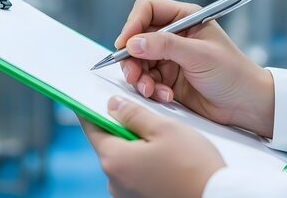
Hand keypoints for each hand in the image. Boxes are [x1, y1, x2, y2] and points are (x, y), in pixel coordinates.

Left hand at [80, 96, 224, 197]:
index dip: (93, 109)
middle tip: (145, 116)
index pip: (92, 127)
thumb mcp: (164, 128)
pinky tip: (167, 159)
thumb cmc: (194, 166)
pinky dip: (145, 163)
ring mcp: (126, 194)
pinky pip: (135, 174)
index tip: (96, 98)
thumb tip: (113, 105)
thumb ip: (134, 114)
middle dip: (123, 127)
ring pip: (124, 158)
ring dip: (137, 146)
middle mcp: (113, 180)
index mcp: (114, 160)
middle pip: (109, 143)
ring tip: (163, 140)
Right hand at [116, 0, 274, 137]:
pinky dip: (150, 89)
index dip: (133, 24)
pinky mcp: (167, 78)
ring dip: (140, 77)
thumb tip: (132, 43)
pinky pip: (146, 80)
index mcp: (185, 18)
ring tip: (150, 90)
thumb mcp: (199, 55)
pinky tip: (165, 96)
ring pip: (137, 61)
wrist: (246, 105)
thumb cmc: (233, 74)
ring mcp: (169, 57)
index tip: (125, 43)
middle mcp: (174, 35)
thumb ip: (165, 46)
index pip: (147, 9)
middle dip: (132, 58)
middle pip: (136, 38)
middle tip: (133, 75)